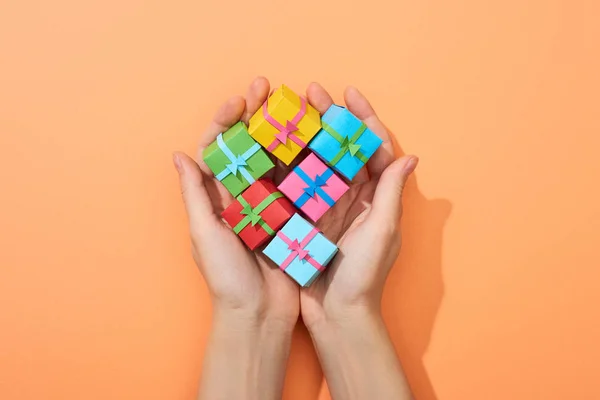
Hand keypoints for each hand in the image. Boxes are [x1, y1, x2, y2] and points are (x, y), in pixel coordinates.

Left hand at [173, 77, 299, 328]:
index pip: (217, 149)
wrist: (258, 314)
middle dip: (256, 115)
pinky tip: (313, 139)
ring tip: (293, 105)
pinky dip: (303, 160)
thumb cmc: (225, 277)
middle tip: (268, 87)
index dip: (226, 121)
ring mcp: (268, 203)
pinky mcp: (291, 215)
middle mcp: (241, 195)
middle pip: (248, 145)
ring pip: (274, 158)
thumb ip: (194, 195)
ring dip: (282, 130)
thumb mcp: (203, 234)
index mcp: (215, 196)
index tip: (240, 100)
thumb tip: (179, 155)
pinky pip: (296, 182)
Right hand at [300, 83, 417, 329]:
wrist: (337, 314)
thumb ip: (391, 195)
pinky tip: (277, 146)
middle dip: (331, 119)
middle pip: (344, 148)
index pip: (374, 149)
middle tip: (312, 93)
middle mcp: (357, 197)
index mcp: (379, 198)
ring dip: (309, 135)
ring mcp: (332, 206)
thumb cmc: (364, 277)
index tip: (348, 94)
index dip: (363, 119)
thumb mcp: (381, 233)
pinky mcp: (311, 218)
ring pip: (321, 160)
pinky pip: (302, 184)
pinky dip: (292, 164)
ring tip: (293, 112)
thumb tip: (409, 157)